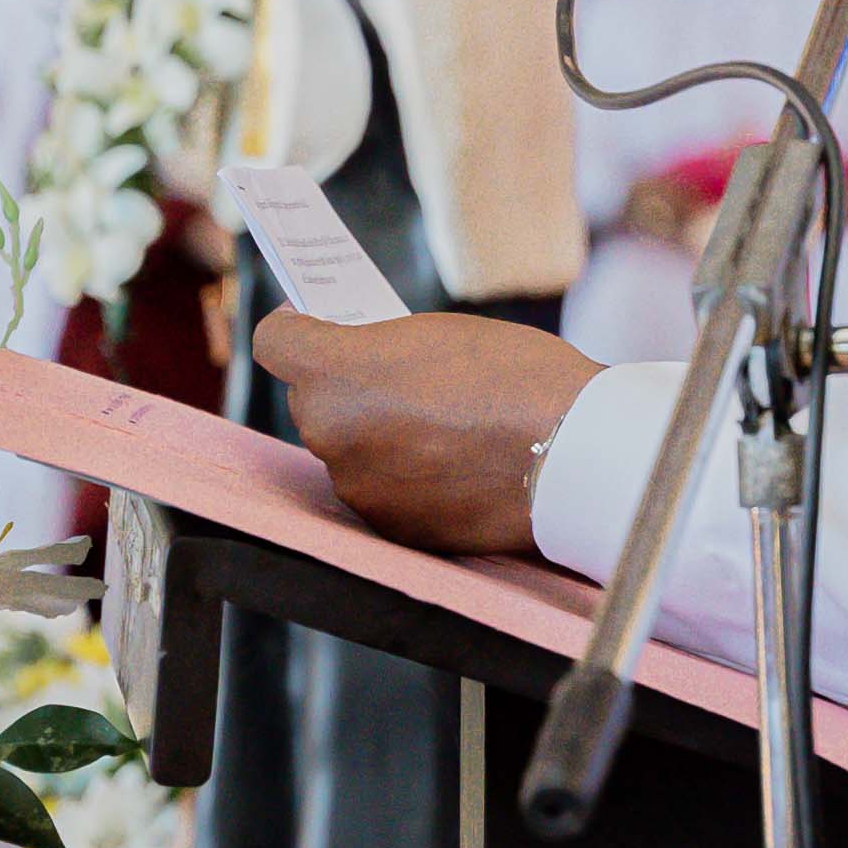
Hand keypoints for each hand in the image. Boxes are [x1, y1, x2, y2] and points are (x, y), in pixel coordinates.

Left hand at [257, 309, 596, 554]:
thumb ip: (383, 350)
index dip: (297, 325)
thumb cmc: (517, 377)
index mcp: (334, 372)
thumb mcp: (440, 333)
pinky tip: (451, 462)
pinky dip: (404, 476)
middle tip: (392, 373)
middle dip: (345, 386)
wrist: (571, 452)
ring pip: (348, 449)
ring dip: (375, 435)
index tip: (320, 320)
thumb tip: (367, 367)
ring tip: (435, 423)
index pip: (275, 341)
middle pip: (313, 401)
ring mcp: (359, 487)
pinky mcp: (392, 526)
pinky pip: (381, 490)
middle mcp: (329, 434)